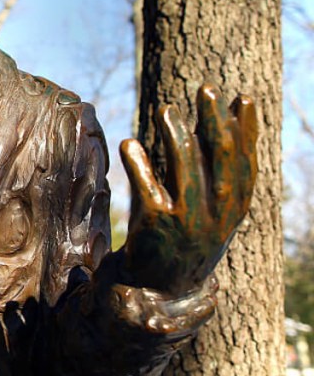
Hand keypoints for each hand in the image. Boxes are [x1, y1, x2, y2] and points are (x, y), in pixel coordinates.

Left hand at [117, 85, 257, 295]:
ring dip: (176, 136)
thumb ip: (209, 164)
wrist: (156, 286)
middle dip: (216, 122)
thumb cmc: (180, 232)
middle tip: (207, 89)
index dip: (247, 130)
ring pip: (186, 170)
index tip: (243, 97)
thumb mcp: (204, 201)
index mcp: (234, 206)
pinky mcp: (157, 226)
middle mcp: (217, 213)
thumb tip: (219, 116)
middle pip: (221, 159)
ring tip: (165, 109)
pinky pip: (148, 189)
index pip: (246, 162)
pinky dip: (139, 165)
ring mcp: (188, 220)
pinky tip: (130, 143)